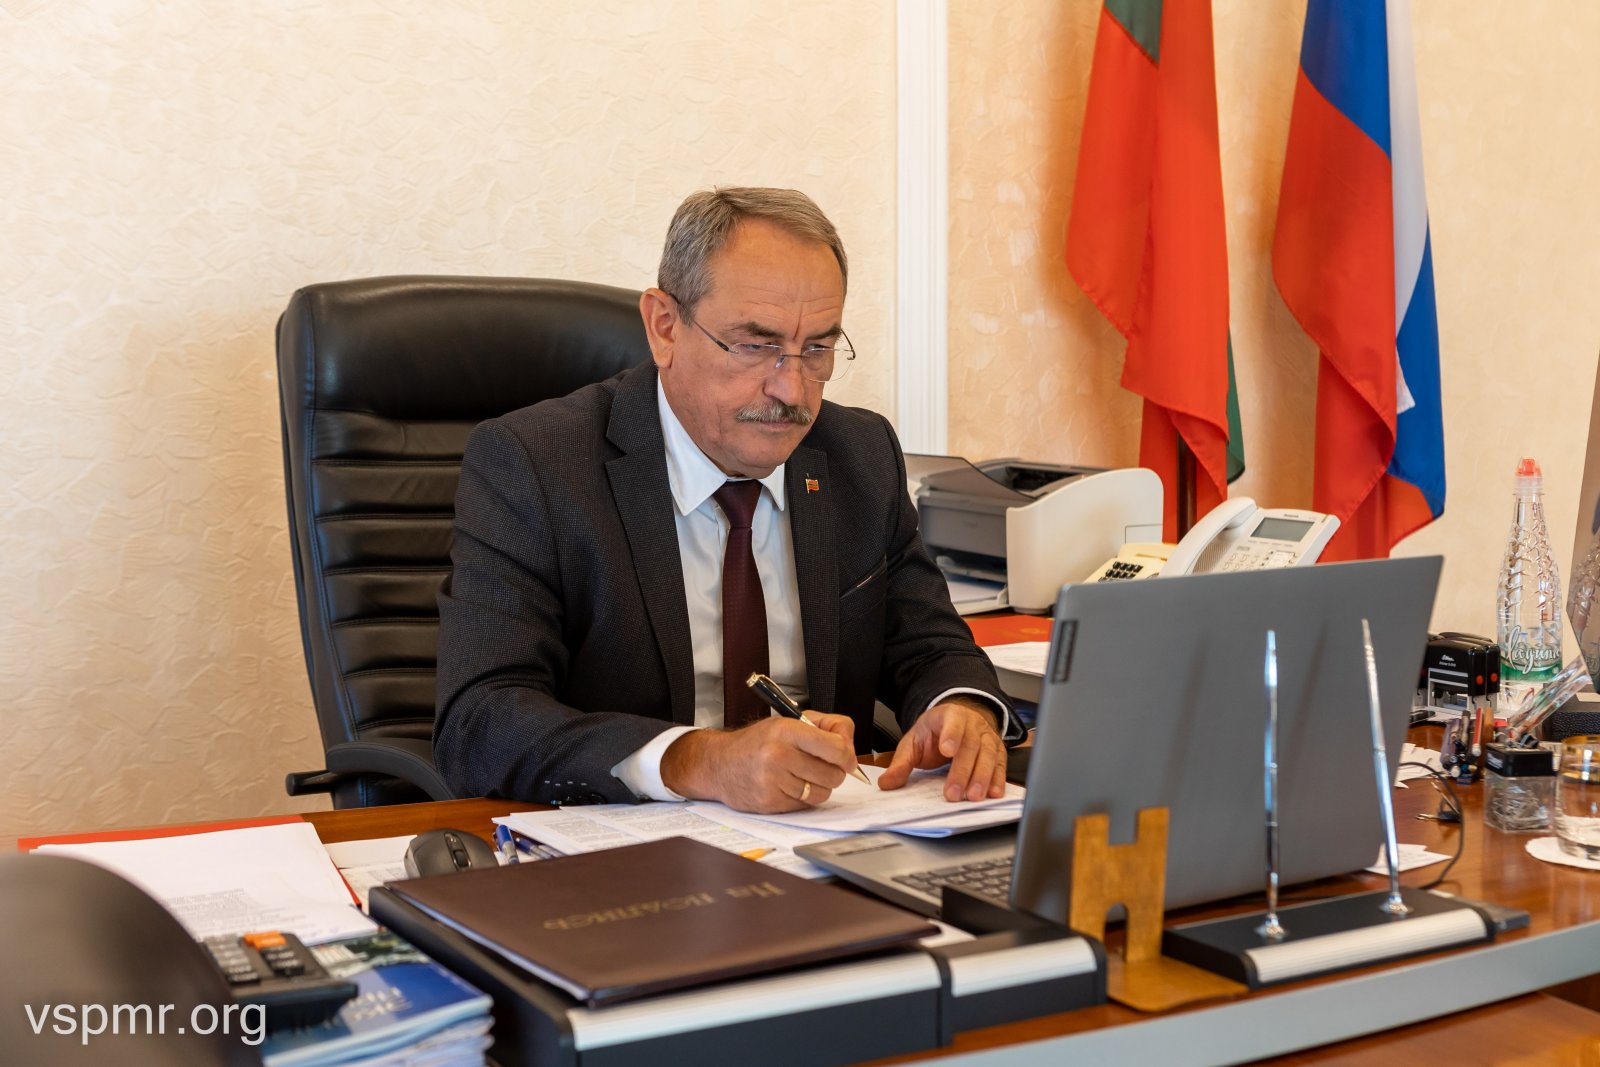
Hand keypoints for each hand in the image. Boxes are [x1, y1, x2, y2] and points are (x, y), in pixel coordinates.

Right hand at [660, 713, 857, 812]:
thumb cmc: (757, 742)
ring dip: (820, 786)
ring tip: (804, 775)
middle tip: (823, 766)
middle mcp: (778, 756)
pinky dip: (804, 798)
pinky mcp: (770, 803)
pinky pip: (805, 805)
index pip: (835, 747)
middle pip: (833, 774)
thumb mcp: (788, 721)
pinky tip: (790, 785)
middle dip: (834, 772)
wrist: (719, 764)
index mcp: (786, 731)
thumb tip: (849, 746)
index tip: (846, 758)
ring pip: (821, 793)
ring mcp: (773, 781)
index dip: (847, 755)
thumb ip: (826, 726)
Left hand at [878, 698, 1006, 800]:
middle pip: (971, 745)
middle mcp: (972, 724)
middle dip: (963, 771)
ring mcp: (987, 736)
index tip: (947, 751)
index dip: (951, 735)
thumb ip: (901, 763)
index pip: (952, 722)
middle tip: (954, 793)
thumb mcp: (913, 743)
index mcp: (949, 716)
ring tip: (973, 797)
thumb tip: (886, 783)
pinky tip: (995, 793)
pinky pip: (1000, 765)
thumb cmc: (934, 733)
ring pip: (988, 756)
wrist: (955, 722)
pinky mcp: (997, 751)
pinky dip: (999, 780)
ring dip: (982, 778)